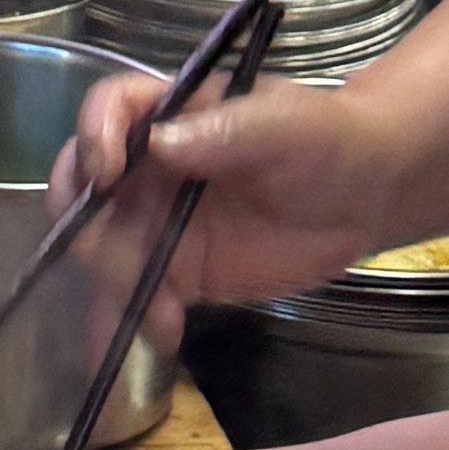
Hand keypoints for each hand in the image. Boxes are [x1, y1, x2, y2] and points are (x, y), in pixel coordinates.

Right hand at [44, 45, 448, 308]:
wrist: (365, 195)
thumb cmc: (326, 139)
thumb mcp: (287, 125)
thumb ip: (229, 129)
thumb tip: (160, 143)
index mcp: (169, 115)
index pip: (106, 111)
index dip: (91, 136)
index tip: (105, 173)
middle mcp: (148, 168)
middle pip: (82, 188)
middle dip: (90, 226)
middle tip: (125, 260)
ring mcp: (158, 223)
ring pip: (102, 250)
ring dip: (114, 285)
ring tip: (161, 315)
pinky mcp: (178, 272)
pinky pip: (137, 296)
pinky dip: (136, 320)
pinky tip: (162, 338)